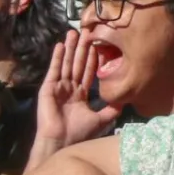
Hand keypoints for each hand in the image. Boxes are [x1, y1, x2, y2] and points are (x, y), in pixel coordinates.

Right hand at [37, 29, 121, 145]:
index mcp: (80, 95)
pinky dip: (57, 58)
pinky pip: (54, 70)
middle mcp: (69, 89)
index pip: (88, 72)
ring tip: (73, 32)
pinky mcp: (48, 89)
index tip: (97, 44)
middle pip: (77, 64)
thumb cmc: (79, 134)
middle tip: (86, 31)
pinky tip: (60, 45)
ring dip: (70, 48)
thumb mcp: (101, 120)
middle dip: (82, 48)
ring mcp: (58, 88)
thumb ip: (111, 109)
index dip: (93, 58)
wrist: (61, 143)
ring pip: (66, 64)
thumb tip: (125, 100)